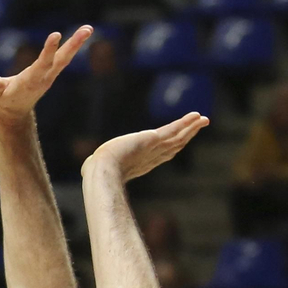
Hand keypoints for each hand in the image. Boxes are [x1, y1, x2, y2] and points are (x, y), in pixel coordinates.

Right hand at [0, 27, 92, 119]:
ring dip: (76, 43)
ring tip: (88, 28)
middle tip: (87, 29)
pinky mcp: (49, 73)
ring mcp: (48, 76)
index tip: (55, 35)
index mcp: (28, 83)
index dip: (48, 51)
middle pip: (61, 60)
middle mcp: (42, 78)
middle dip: (73, 45)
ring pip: (64, 58)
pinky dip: (72, 46)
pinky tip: (81, 35)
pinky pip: (62, 58)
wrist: (12, 114)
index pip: (41, 64)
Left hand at [82, 112, 208, 182]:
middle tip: (200, 126)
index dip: (173, 146)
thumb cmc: (96, 172)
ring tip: (203, 120)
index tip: (182, 140)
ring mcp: (154, 149)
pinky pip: (173, 129)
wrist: (102, 170)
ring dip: (191, 128)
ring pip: (178, 137)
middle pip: (174, 145)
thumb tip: (84, 169)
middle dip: (187, 136)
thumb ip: (95, 166)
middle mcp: (151, 157)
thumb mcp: (98, 167)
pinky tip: (196, 116)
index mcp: (141, 163)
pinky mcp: (153, 139)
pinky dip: (186, 123)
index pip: (161, 154)